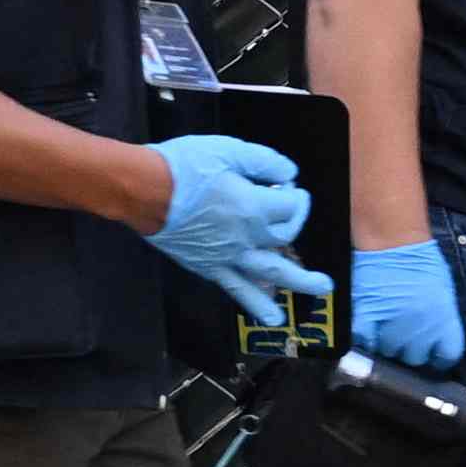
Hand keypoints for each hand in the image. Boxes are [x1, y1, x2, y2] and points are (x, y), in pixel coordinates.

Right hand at [141, 133, 326, 311]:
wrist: (144, 191)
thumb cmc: (185, 167)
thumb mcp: (229, 150)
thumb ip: (265, 162)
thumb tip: (289, 174)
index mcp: (253, 208)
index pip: (289, 206)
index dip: (293, 195)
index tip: (286, 185)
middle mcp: (247, 237)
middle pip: (285, 238)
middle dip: (299, 224)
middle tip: (305, 220)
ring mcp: (229, 256)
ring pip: (272, 273)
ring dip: (299, 282)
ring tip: (321, 289)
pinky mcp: (210, 267)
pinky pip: (237, 289)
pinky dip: (256, 304)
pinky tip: (272, 317)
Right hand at [343, 238, 465, 369]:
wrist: (392, 238)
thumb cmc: (420, 259)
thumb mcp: (444, 290)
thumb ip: (443, 318)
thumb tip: (439, 341)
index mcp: (444, 318)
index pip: (448, 354)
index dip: (440, 355)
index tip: (434, 353)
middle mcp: (420, 325)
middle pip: (415, 356)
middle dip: (410, 347)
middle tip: (405, 331)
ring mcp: (392, 322)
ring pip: (389, 351)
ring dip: (387, 342)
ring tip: (387, 324)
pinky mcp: (367, 315)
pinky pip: (365, 342)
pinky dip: (366, 338)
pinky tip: (370, 329)